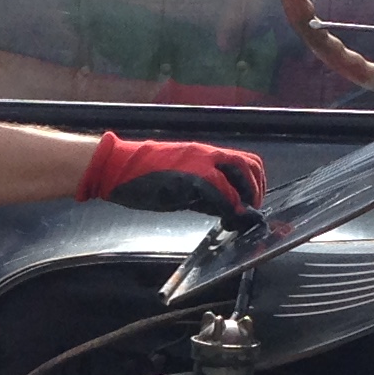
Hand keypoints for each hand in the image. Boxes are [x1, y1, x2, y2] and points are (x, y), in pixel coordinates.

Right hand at [75, 132, 267, 222]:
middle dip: (255, 192)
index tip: (251, 204)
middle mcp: (207, 155)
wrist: (118, 167)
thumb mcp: (180, 181)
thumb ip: (203, 191)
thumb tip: (224, 207)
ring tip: (239, 218)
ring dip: (245, 200)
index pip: (244, 161)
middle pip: (249, 166)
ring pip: (239, 177)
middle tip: (250, 213)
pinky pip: (220, 192)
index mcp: (205, 154)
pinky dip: (229, 208)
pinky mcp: (191, 178)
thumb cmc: (142, 174)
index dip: (254, 183)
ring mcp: (200, 164)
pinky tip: (227, 220)